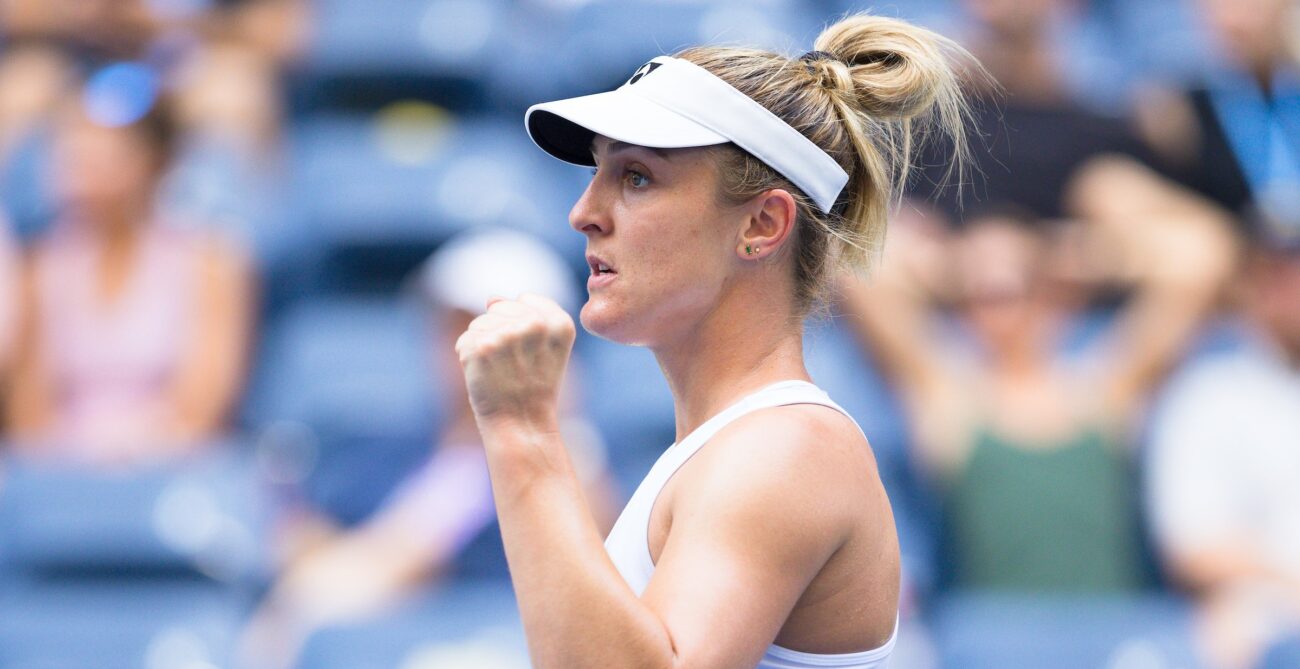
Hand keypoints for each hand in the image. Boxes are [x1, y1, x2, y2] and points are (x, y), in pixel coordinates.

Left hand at [455, 293, 575, 424]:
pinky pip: (465, 340)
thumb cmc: (532, 387)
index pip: (526, 300)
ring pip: (480, 323)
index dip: (522, 326)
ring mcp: (506, 334)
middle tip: (513, 365)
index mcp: (559, 323)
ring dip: (483, 345)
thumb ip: (528, 315)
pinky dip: (468, 358)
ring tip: (500, 371)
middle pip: (500, 308)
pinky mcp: (480, 346)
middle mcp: (535, 324)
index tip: (531, 353)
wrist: (521, 424)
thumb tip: (491, 298)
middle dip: (500, 332)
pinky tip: (486, 376)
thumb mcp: (545, 348)